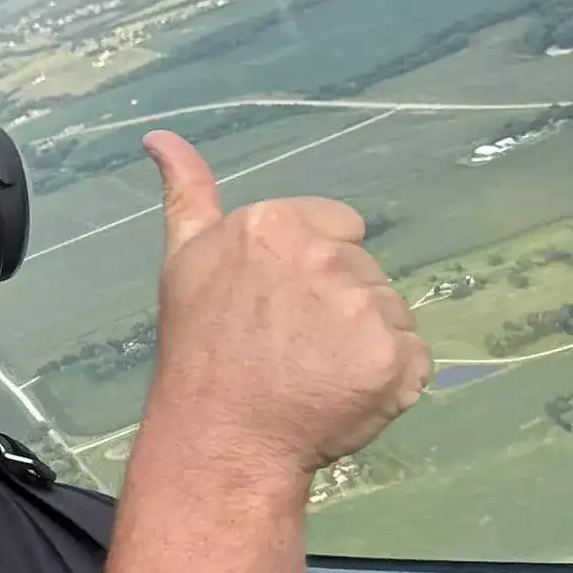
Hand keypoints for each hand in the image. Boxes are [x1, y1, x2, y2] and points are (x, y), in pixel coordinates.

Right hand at [144, 130, 431, 475]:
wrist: (220, 435)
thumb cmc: (200, 349)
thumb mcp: (186, 258)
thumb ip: (187, 193)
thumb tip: (160, 136)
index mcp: (275, 224)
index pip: (337, 227)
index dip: (311, 269)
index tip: (278, 305)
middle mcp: (324, 256)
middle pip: (364, 269)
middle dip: (338, 303)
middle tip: (290, 344)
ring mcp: (364, 308)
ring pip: (390, 313)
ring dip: (364, 341)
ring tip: (315, 372)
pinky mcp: (395, 357)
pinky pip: (413, 359)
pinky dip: (389, 380)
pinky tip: (343, 393)